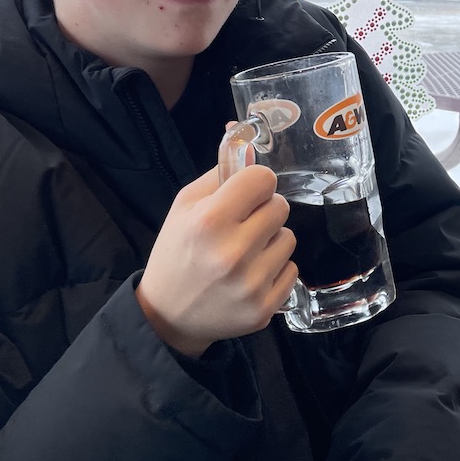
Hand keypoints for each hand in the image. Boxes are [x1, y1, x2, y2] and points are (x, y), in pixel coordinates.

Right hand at [136, 165, 297, 356]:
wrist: (167, 315)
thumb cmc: (177, 252)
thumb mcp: (184, 206)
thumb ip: (219, 173)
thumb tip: (250, 145)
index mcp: (209, 221)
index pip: (263, 179)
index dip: (254, 183)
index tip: (244, 194)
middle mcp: (232, 253)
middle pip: (280, 207)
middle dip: (263, 211)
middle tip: (242, 225)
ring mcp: (251, 284)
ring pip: (289, 238)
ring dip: (271, 241)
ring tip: (244, 253)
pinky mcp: (264, 308)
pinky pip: (292, 270)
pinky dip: (275, 270)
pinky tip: (250, 275)